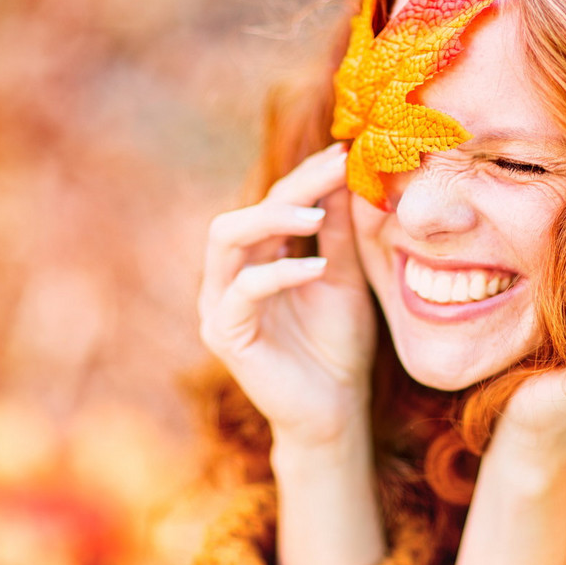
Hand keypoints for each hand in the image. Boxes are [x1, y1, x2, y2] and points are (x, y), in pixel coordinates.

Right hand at [198, 143, 375, 446]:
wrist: (335, 411)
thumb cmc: (338, 346)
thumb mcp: (344, 277)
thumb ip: (338, 231)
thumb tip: (345, 171)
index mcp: (256, 260)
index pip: (273, 203)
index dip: (307, 176)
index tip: (345, 153)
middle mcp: (230, 277)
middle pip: (244, 211)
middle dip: (288, 187)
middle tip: (334, 170)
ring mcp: (220, 305)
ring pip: (225, 240)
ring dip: (271, 219)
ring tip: (316, 213)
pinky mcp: (225, 335)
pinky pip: (241, 292)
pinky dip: (277, 273)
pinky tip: (314, 267)